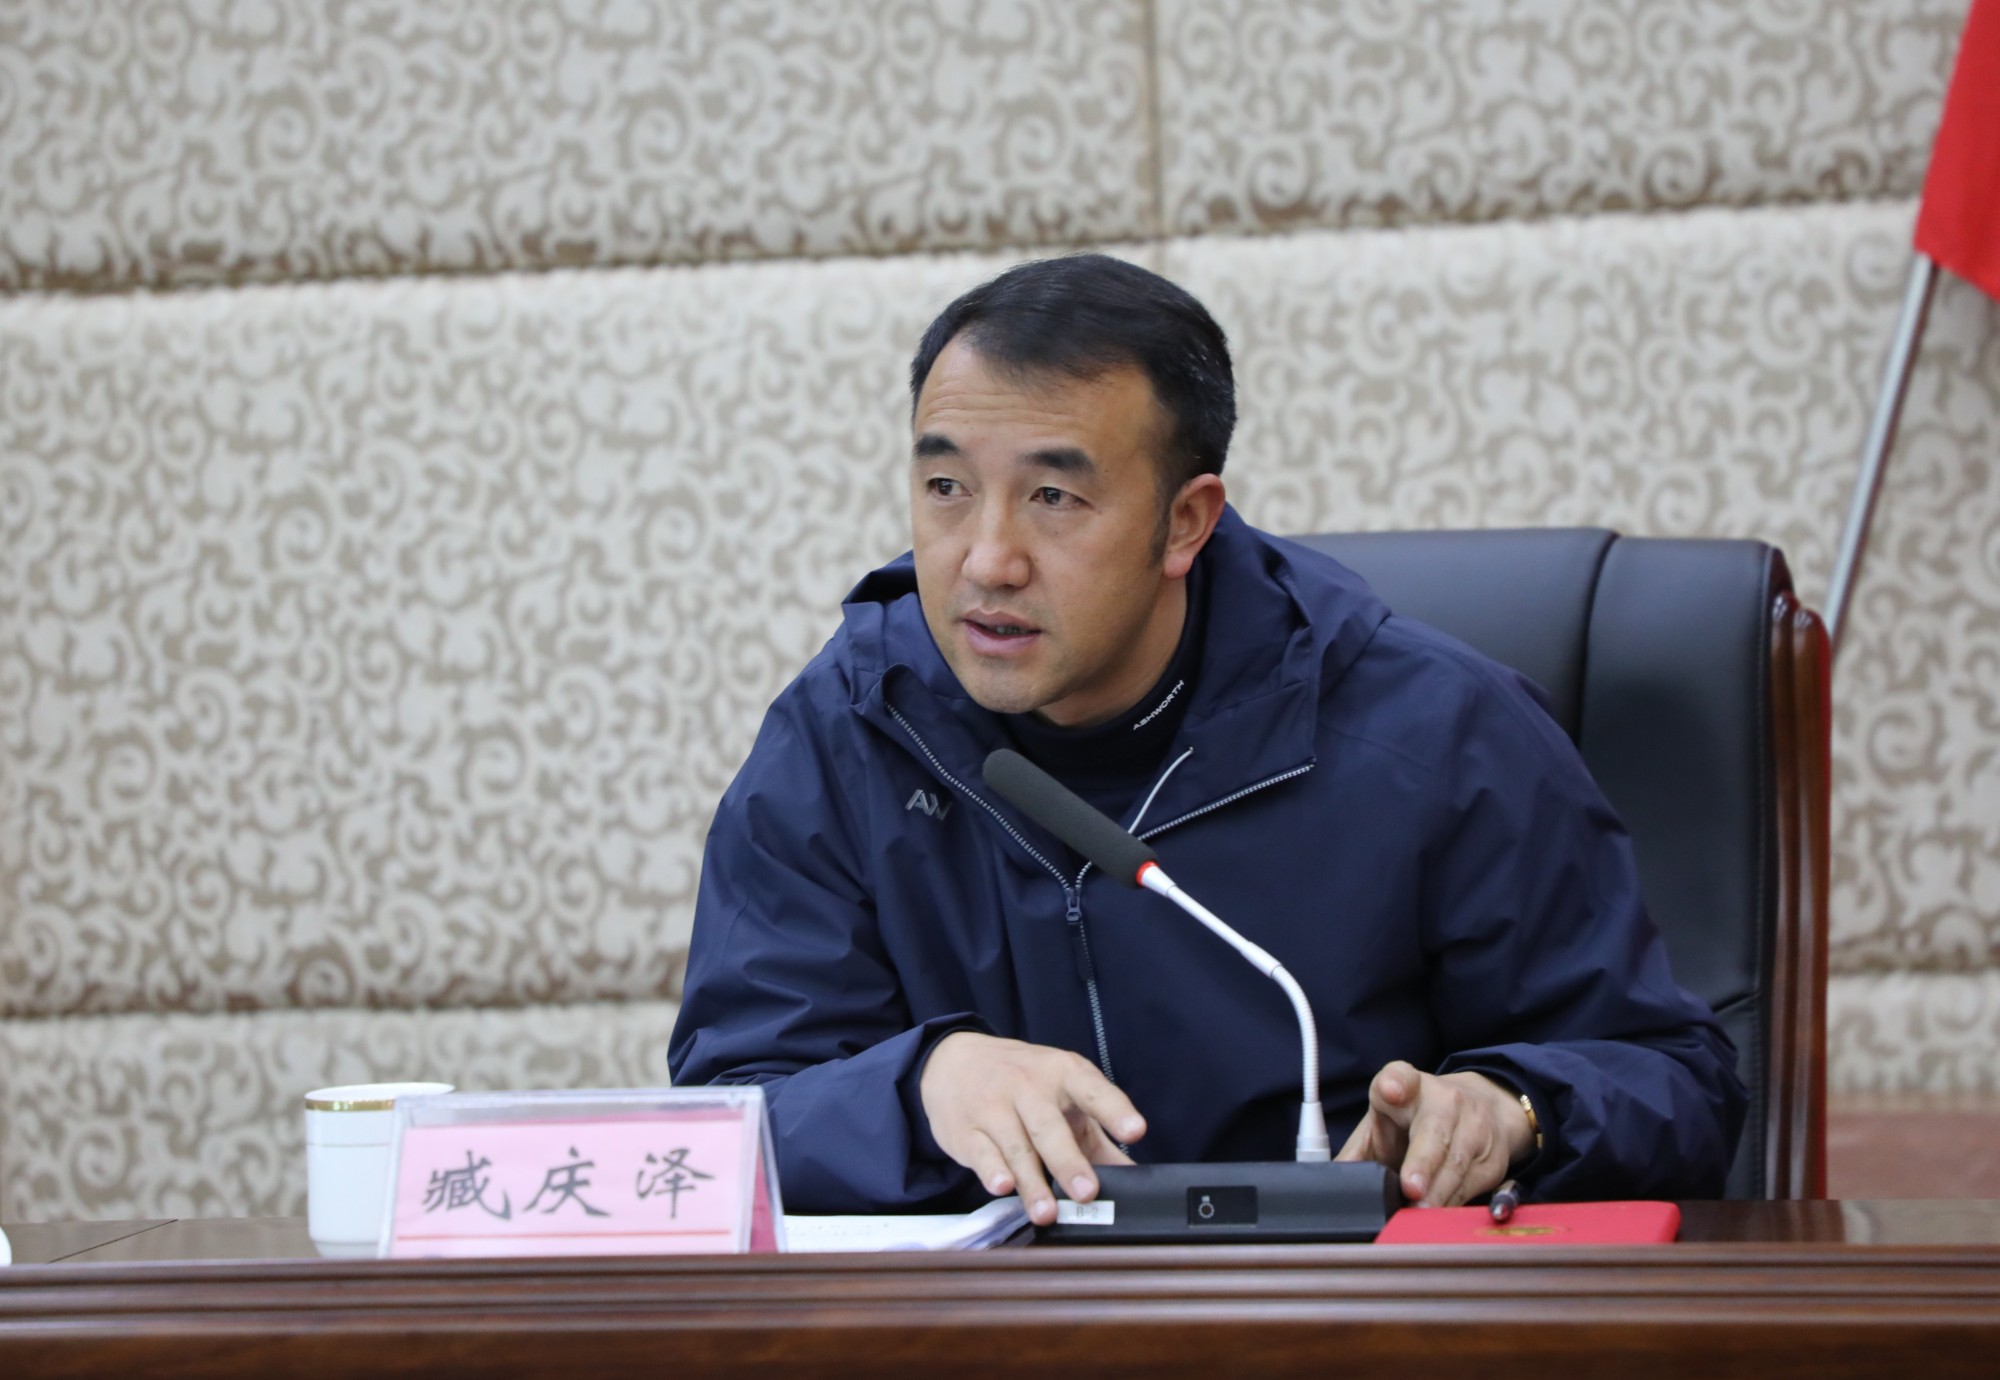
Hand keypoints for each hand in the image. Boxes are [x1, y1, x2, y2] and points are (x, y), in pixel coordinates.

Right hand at [919, 1031, 1145, 1224]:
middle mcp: (1029, 1086)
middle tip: (1088, 1192)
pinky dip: (991, 1170)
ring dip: (1032, 1182)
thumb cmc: (1024, 1084)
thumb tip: (1137, 1181)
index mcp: (1064, 1074)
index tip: (1136, 1131)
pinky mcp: (967, 1130)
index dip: (1115, 1111)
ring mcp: (994, 1106)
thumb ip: (1100, 1139)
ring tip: (1048, 1213)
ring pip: (1016, 1147)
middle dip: (1069, 1161)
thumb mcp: (1065, 1097)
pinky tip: (1002, 1187)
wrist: (955, 1061)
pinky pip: (981, 1152)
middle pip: (1050, 1127)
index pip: (1093, 1090)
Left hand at [1335, 1061, 1534, 1206]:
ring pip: (1457, 1164)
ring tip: (1420, 1213)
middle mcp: (1444, 1100)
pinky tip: (1441, 1215)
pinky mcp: (1493, 1157)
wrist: (1481, 1109)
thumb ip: (1358, 1152)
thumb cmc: (1417, 1120)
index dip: (1395, 1084)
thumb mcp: (1383, 1124)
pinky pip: (1474, 1185)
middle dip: (1423, 1161)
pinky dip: (1456, 1203)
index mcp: (1407, 1086)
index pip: (1400, 1077)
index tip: (1390, 1090)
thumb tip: (1332, 1183)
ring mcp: (1474, 1126)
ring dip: (1438, 1192)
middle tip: (1410, 1188)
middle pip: (1434, 1131)